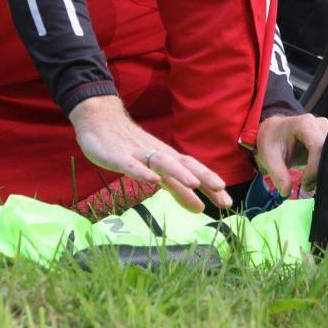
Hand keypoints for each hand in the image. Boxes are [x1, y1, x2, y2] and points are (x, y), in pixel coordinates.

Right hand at [69, 95, 231, 212]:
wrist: (99, 119)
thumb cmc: (130, 147)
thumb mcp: (156, 171)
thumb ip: (176, 188)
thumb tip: (199, 207)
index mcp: (168, 158)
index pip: (194, 170)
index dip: (210, 184)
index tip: (227, 201)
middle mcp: (157, 154)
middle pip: (184, 164)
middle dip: (204, 177)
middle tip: (222, 192)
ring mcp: (138, 154)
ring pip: (162, 162)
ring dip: (179, 173)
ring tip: (194, 184)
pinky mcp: (118, 156)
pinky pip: (131, 165)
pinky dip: (142, 172)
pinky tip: (152, 180)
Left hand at [255, 113, 327, 195]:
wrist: (275, 132)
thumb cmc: (272, 142)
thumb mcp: (268, 157)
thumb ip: (278, 174)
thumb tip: (286, 192)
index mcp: (304, 124)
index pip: (318, 146)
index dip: (314, 168)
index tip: (304, 183)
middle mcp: (320, 124)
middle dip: (320, 172)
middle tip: (308, 186)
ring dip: (324, 172)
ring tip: (309, 182)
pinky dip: (326, 170)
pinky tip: (315, 177)